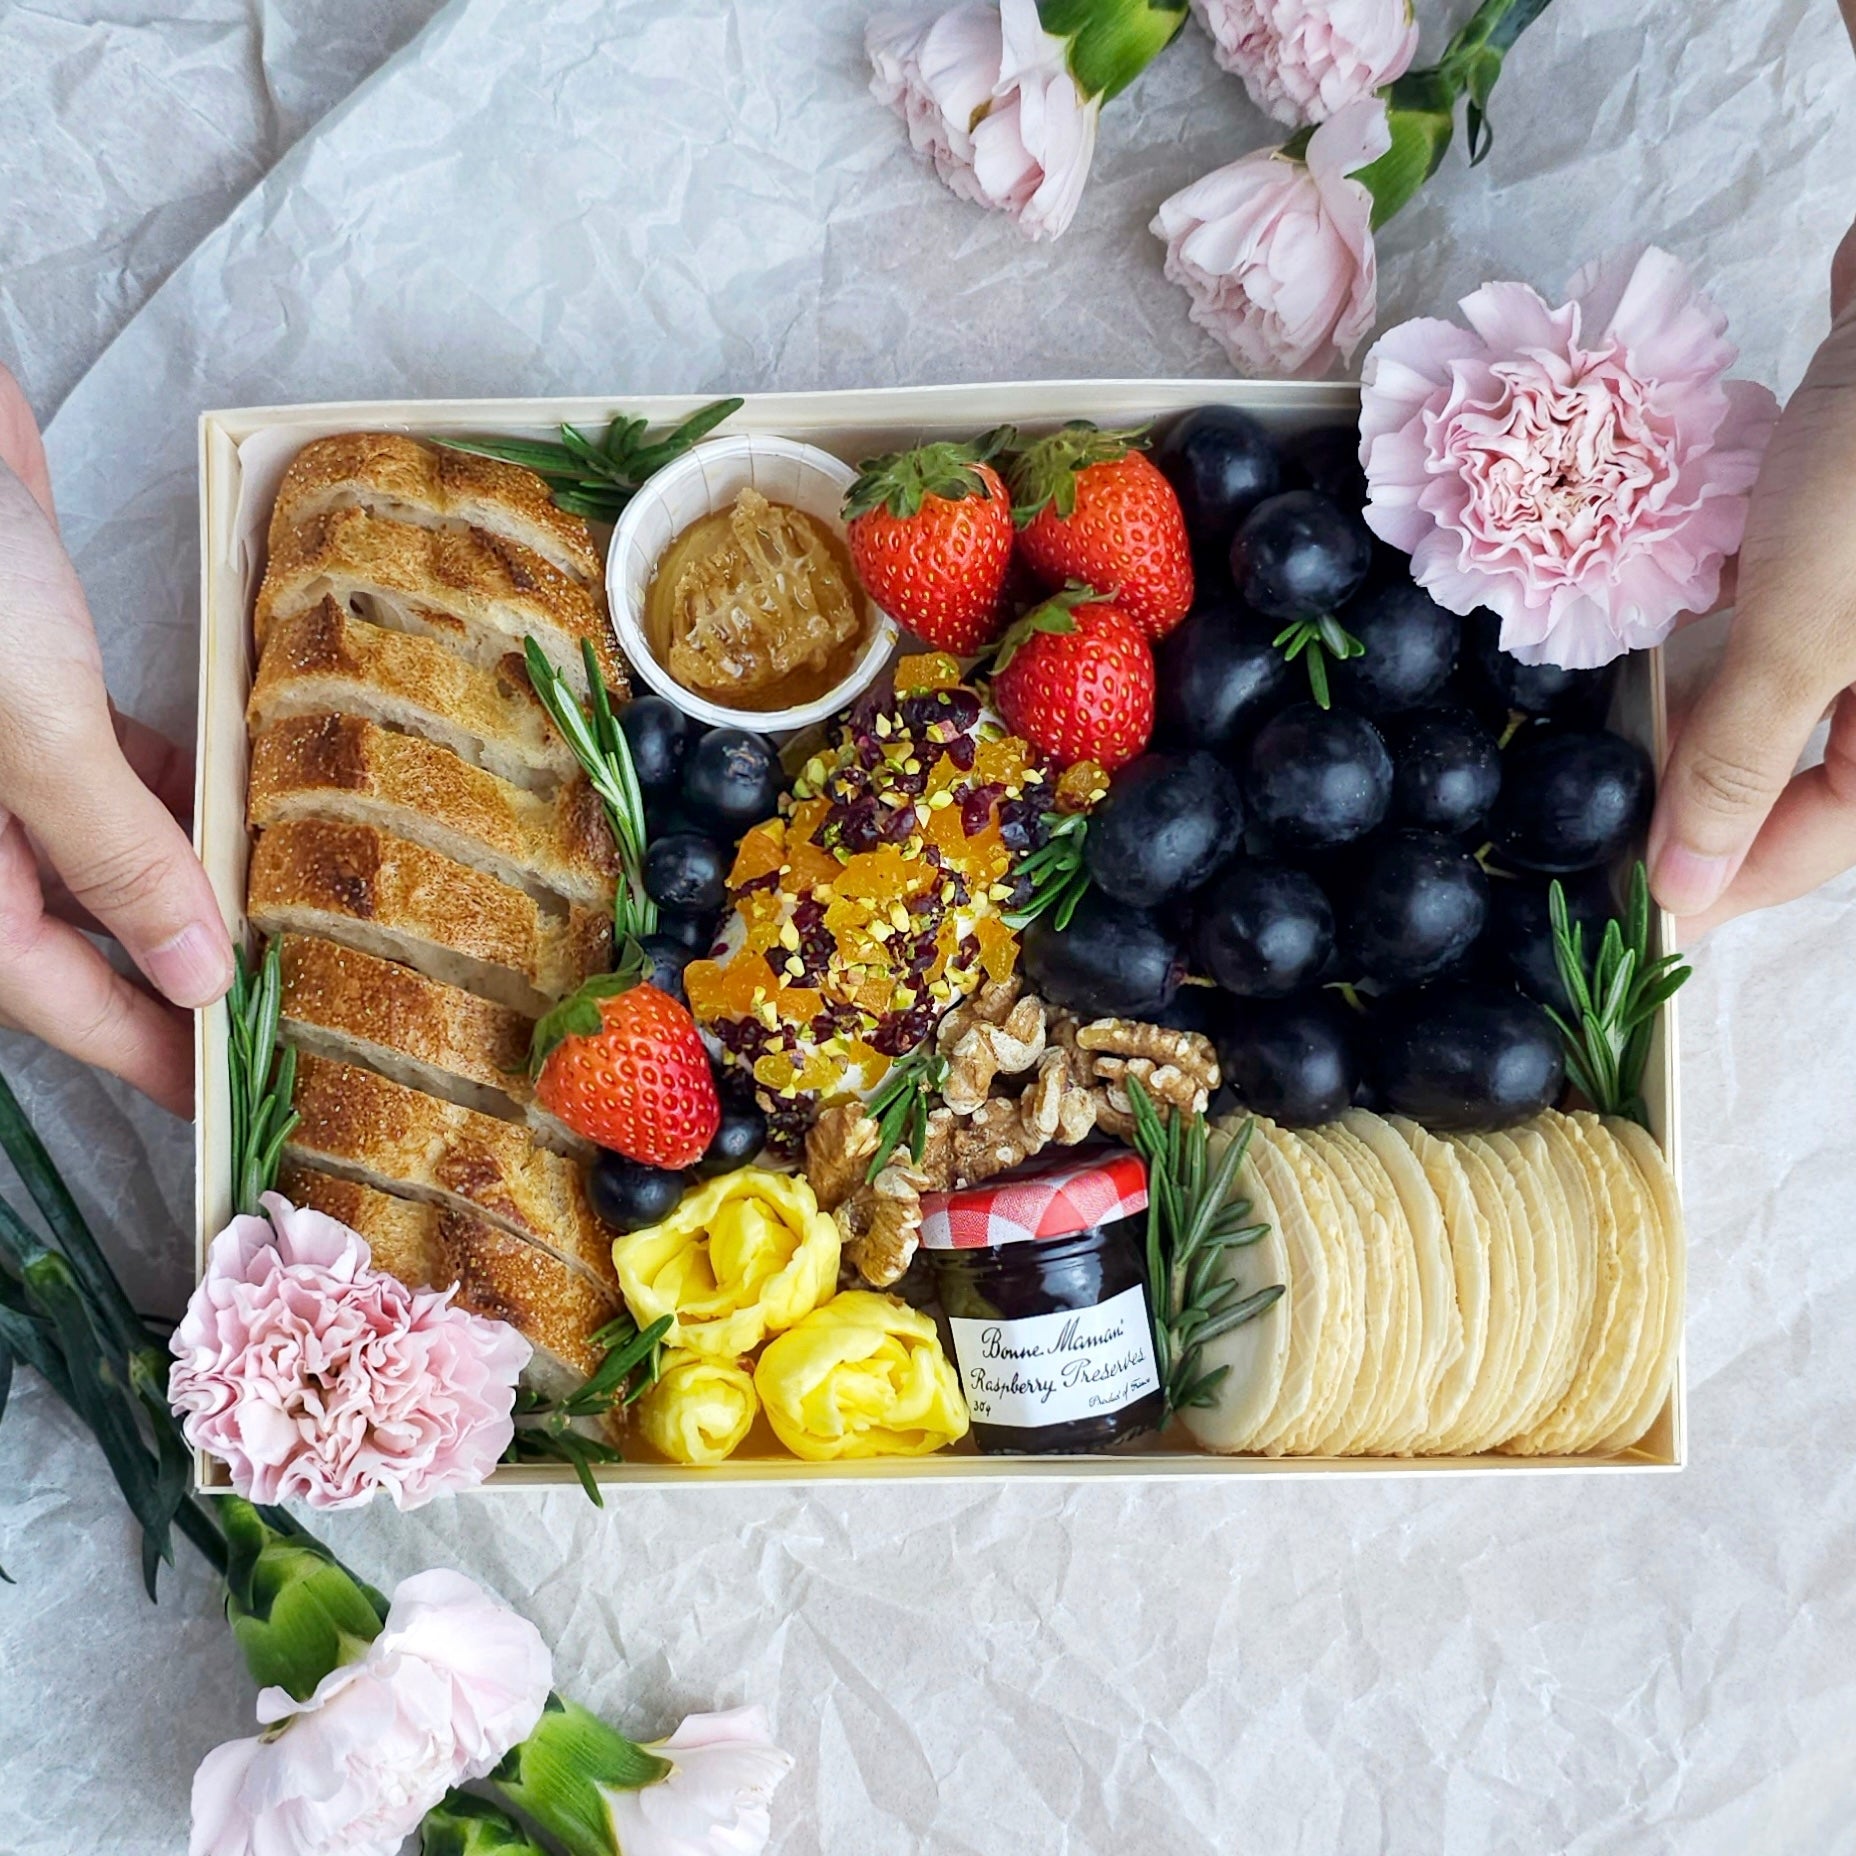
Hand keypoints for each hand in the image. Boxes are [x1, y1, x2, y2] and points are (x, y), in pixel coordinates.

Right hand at [0, 362, 231, 1113]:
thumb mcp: (32, 730)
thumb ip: (112, 854)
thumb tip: (193, 973)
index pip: (59, 999)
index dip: (149, 1054)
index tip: (233, 1105)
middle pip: (83, 939)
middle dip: (181, 980)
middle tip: (287, 1020)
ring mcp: (1, 762)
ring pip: (103, 859)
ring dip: (189, 888)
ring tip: (289, 930)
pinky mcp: (32, 689)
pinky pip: (110, 776)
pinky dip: (172, 797)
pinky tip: (242, 812)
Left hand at [1649, 221, 1855, 937]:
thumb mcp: (1803, 636)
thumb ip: (1741, 760)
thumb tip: (1689, 890)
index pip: (1806, 848)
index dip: (1713, 883)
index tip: (1617, 909)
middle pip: (1784, 778)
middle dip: (1692, 793)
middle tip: (1598, 813)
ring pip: (1765, 699)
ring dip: (1693, 711)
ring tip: (1614, 733)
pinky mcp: (1831, 543)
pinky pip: (1761, 618)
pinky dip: (1708, 625)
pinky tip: (1652, 625)